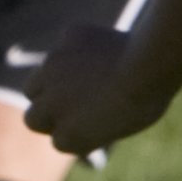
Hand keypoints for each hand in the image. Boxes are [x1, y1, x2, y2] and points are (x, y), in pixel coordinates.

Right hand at [16, 20, 163, 158]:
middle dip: (48, 114)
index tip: (94, 122)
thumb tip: (83, 110)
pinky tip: (101, 49)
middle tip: (71, 104)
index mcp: (69, 137)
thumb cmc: (145, 98)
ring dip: (50, 84)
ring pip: (34, 83)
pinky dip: (76, 50)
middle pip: (33, 118)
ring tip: (79, 78)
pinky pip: (64, 47)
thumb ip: (93, 122)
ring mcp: (51, 70)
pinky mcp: (64, 40)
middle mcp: (51, 107)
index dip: (75, 132)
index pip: (59, 140)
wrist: (149, 63)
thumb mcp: (121, 122)